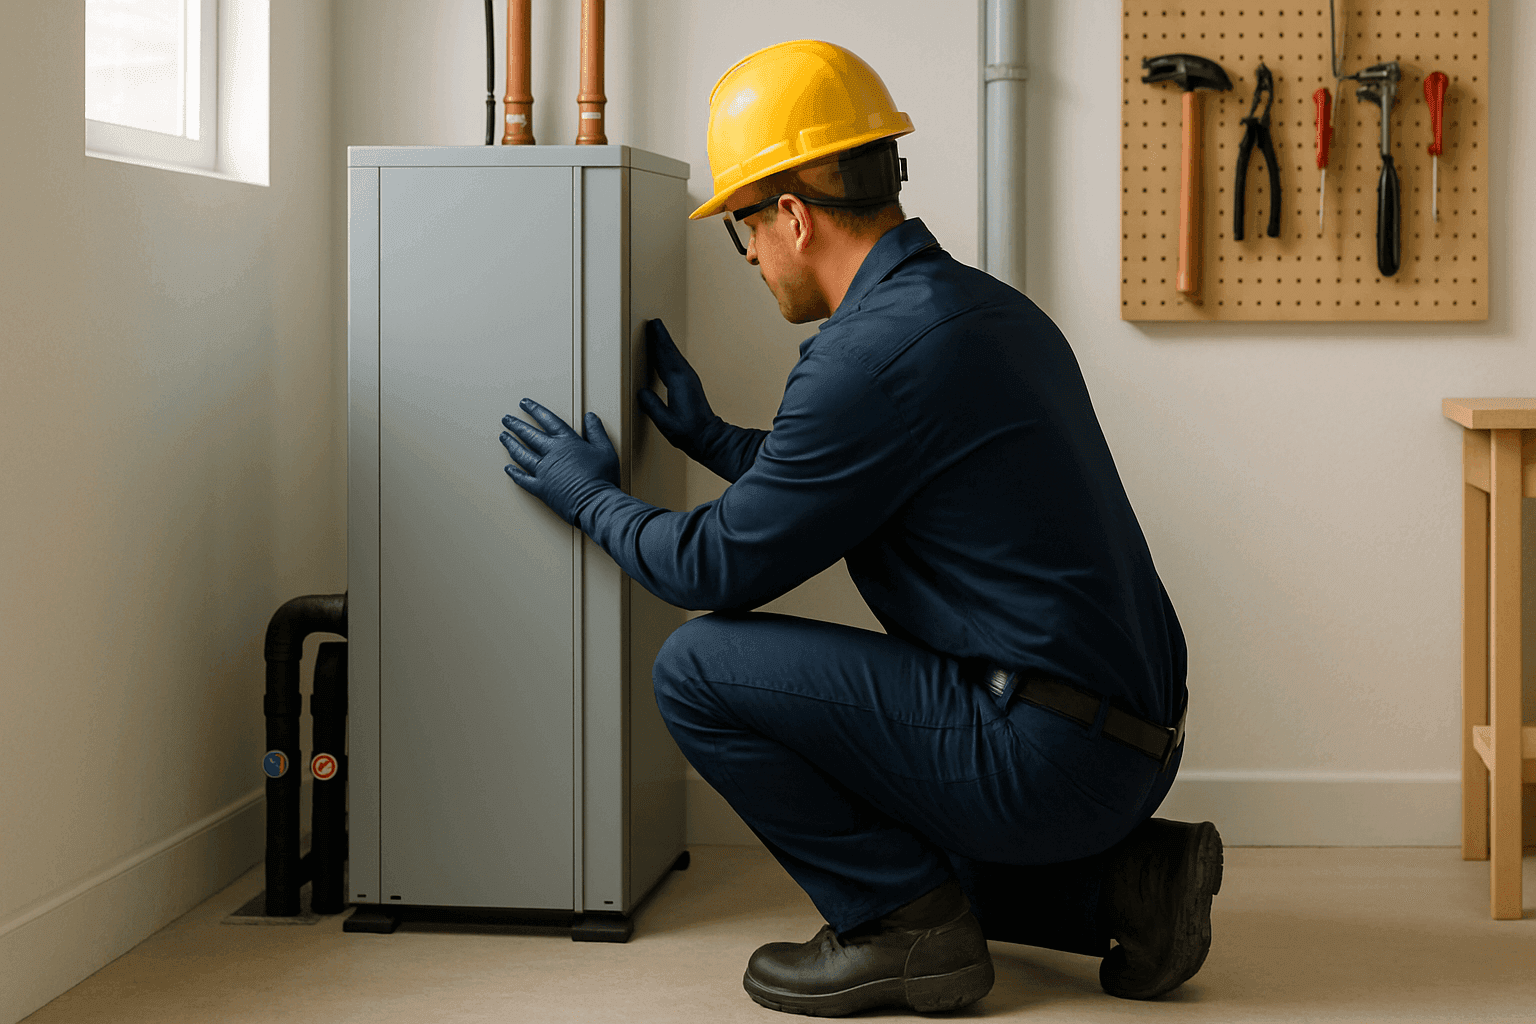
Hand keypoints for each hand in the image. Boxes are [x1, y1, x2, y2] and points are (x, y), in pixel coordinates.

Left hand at [500, 399, 619, 525]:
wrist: (595, 503)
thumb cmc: (602, 479)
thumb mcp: (605, 450)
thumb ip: (596, 432)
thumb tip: (590, 417)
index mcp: (567, 442)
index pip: (547, 420)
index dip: (535, 410)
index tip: (525, 404)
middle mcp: (551, 454)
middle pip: (529, 435)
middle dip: (516, 425)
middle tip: (507, 419)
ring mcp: (543, 471)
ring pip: (521, 454)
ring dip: (511, 444)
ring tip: (504, 437)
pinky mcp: (540, 488)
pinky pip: (522, 479)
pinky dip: (514, 473)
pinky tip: (508, 468)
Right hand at [637, 318, 719, 457]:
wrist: (708, 437)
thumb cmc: (688, 432)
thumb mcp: (665, 422)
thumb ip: (652, 406)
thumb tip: (642, 392)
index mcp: (678, 382)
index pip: (664, 356)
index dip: (657, 341)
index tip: (652, 326)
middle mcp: (685, 377)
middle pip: (670, 351)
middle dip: (661, 336)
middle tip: (654, 323)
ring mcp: (690, 379)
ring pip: (675, 355)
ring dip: (666, 343)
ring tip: (657, 333)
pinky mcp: (690, 384)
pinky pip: (677, 363)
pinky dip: (670, 354)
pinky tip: (665, 354)